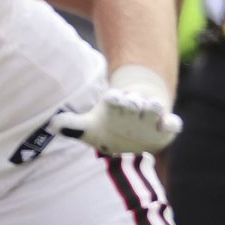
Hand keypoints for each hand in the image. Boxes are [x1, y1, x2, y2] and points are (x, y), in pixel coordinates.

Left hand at [52, 65, 181, 154]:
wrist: (139, 121)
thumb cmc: (112, 123)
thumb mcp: (92, 127)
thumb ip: (73, 125)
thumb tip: (51, 124)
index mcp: (117, 106)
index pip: (115, 100)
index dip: (114, 99)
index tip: (111, 97)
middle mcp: (135, 109)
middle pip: (135, 103)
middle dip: (133, 103)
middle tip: (132, 102)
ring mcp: (152, 117)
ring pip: (154, 109)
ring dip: (152, 107)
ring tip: (151, 105)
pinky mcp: (166, 127)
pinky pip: (173, 124)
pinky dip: (172, 123)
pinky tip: (168, 123)